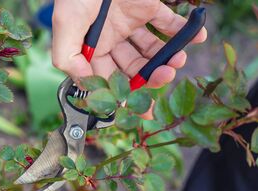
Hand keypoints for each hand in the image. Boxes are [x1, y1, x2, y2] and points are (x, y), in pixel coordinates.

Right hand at [52, 0, 206, 88]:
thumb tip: (85, 84)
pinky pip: (168, 23)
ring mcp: (130, 24)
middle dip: (149, 77)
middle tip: (165, 77)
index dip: (123, 94)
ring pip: (151, 50)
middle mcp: (111, 40)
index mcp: (91, 48)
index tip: (141, 108)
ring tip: (177, 60)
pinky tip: (195, 36)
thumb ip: (68, 56)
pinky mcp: (147, 8)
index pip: (108, 79)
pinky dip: (183, 31)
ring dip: (166, 58)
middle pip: (133, 68)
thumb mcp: (66, 22)